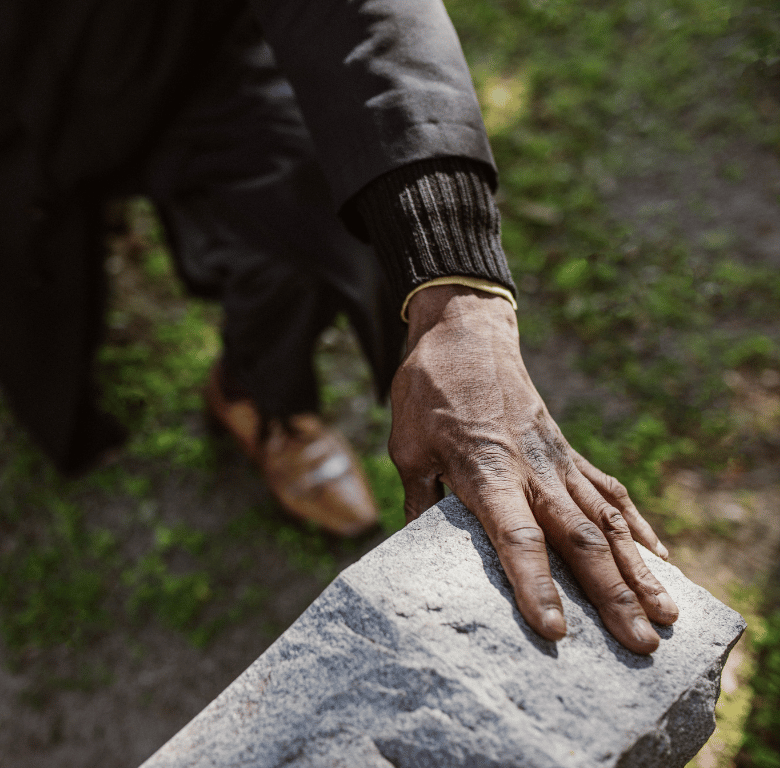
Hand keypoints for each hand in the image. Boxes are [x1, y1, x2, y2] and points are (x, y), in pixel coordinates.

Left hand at [390, 284, 677, 653]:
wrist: (466, 333)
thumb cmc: (428, 390)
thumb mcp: (407, 447)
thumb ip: (420, 497)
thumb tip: (414, 546)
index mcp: (486, 473)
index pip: (517, 539)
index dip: (536, 585)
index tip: (554, 629)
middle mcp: (532, 470)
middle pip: (578, 540)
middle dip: (612, 595)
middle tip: (642, 645)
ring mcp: (556, 459)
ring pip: (606, 520)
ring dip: (638, 569)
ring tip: (668, 614)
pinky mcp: (567, 450)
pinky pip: (609, 491)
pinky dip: (636, 525)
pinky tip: (658, 555)